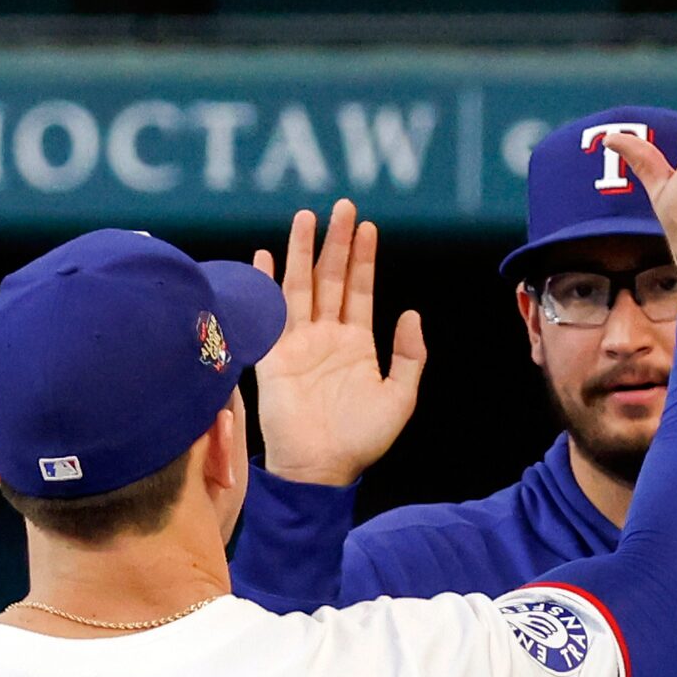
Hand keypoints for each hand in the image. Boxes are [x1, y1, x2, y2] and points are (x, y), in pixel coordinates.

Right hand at [249, 200, 427, 488]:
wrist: (321, 470)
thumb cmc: (361, 441)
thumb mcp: (400, 398)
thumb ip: (409, 356)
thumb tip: (410, 313)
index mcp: (357, 345)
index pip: (360, 291)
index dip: (364, 259)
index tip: (369, 227)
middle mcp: (327, 337)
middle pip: (331, 278)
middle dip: (336, 242)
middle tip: (342, 206)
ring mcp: (298, 344)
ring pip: (301, 287)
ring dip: (303, 251)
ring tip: (307, 217)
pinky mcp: (274, 356)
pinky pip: (269, 314)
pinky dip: (266, 284)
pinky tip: (266, 255)